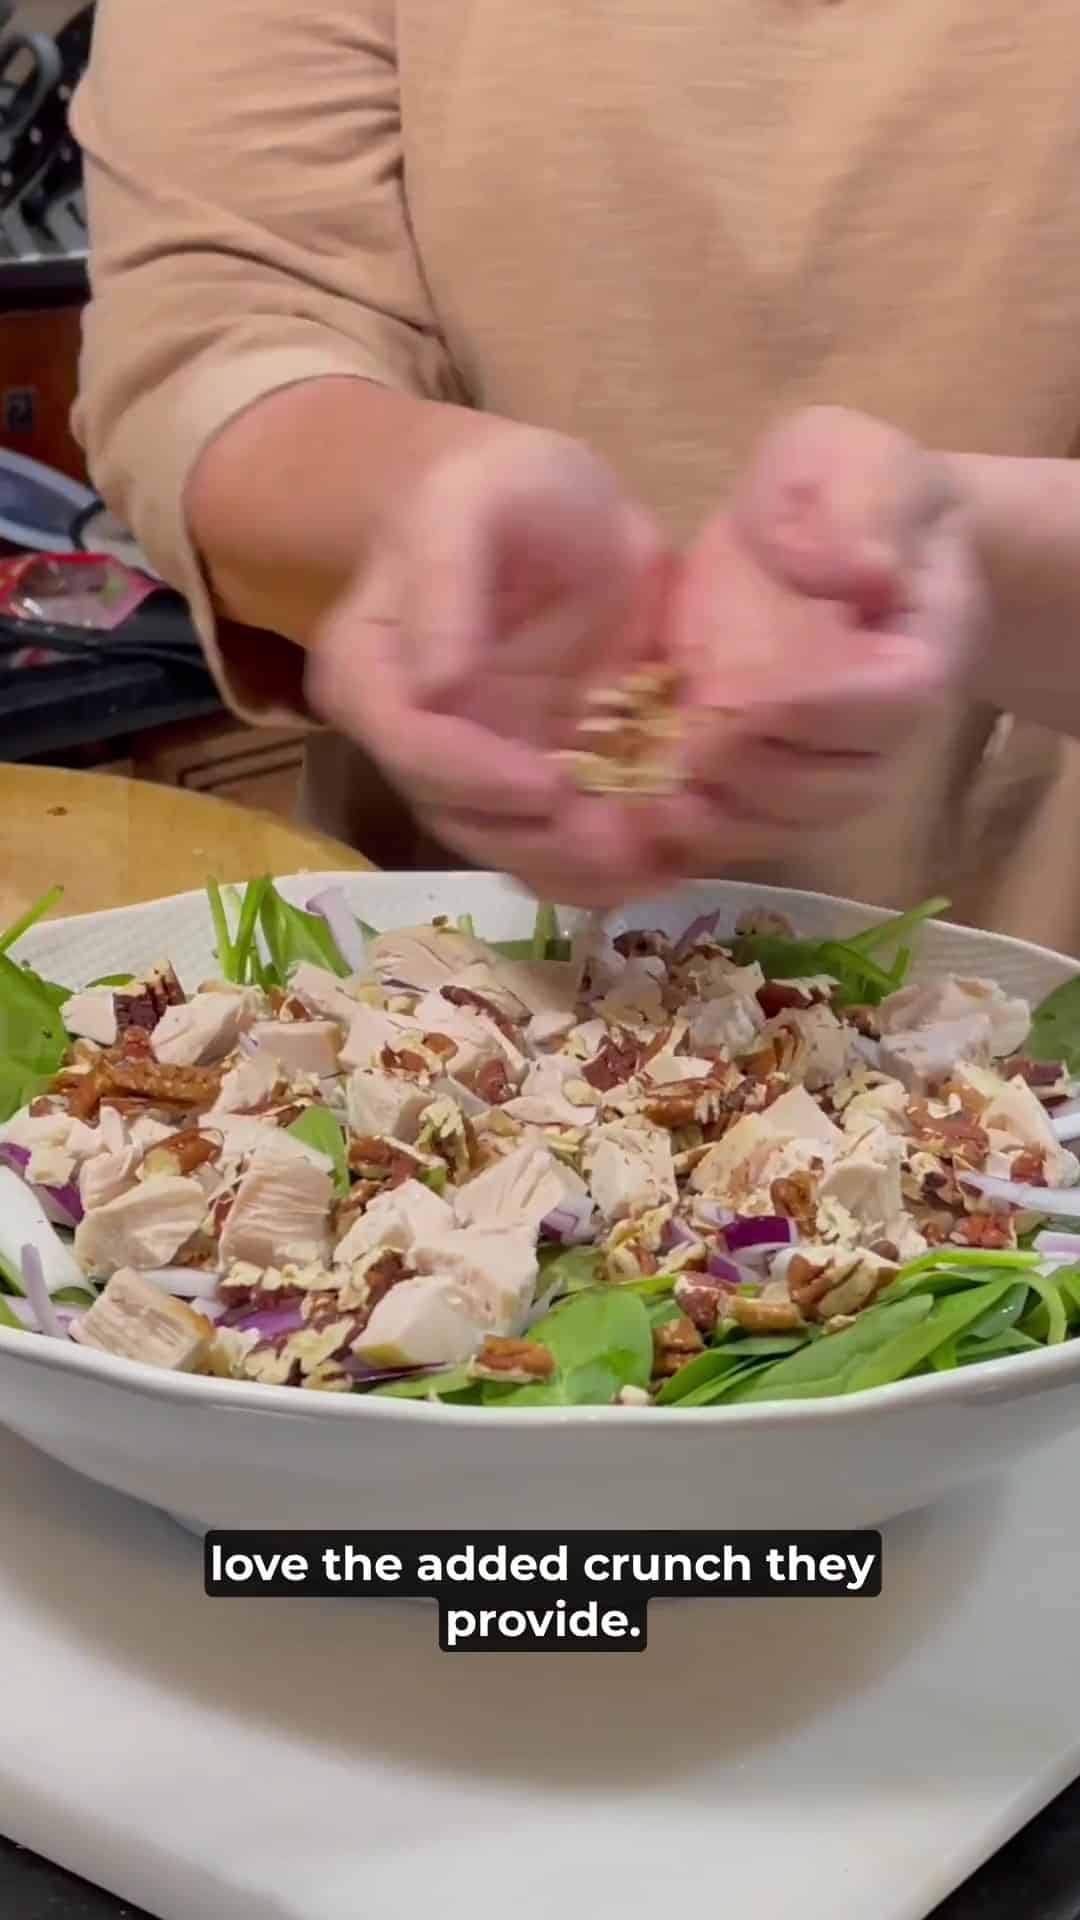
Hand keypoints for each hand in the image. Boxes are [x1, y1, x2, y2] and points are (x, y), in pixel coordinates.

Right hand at [306, 426, 679, 904]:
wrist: (568, 518)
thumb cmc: (514, 490)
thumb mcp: (477, 497)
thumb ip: (445, 572)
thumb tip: (435, 683)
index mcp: (370, 668)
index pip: (405, 742)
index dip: (471, 775)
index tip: (547, 785)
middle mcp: (411, 738)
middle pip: (460, 816)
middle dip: (541, 842)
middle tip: (624, 846)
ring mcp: (475, 773)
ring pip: (513, 848)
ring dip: (582, 870)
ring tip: (656, 863)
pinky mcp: (538, 792)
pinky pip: (562, 851)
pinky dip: (612, 868)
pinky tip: (666, 862)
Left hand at [663, 407, 985, 856]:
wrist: (833, 536)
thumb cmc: (847, 490)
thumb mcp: (853, 460)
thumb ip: (860, 503)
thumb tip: (864, 569)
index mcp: (920, 646)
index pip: (891, 703)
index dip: (817, 711)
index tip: (736, 698)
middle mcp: (888, 729)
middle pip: (836, 785)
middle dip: (753, 774)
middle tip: (675, 751)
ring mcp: (834, 767)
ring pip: (789, 823)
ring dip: (718, 819)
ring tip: (647, 799)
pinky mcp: (778, 784)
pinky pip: (748, 833)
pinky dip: (694, 837)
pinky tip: (632, 817)